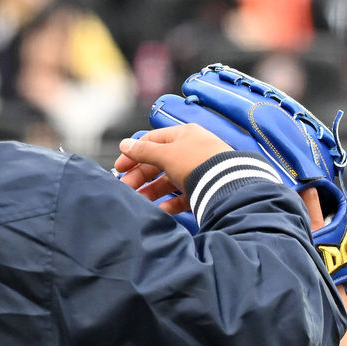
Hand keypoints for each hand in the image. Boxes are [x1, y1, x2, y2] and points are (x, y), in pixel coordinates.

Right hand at [114, 124, 230, 213]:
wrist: (227, 184)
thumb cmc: (197, 162)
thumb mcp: (166, 154)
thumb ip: (144, 151)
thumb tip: (125, 144)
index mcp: (184, 135)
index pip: (153, 141)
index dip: (134, 153)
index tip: (119, 167)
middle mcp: (192, 150)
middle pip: (159, 162)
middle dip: (141, 175)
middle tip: (126, 187)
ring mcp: (200, 170)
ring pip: (170, 180)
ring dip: (152, 190)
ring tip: (139, 200)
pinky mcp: (205, 189)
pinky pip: (184, 195)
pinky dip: (171, 203)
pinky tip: (161, 209)